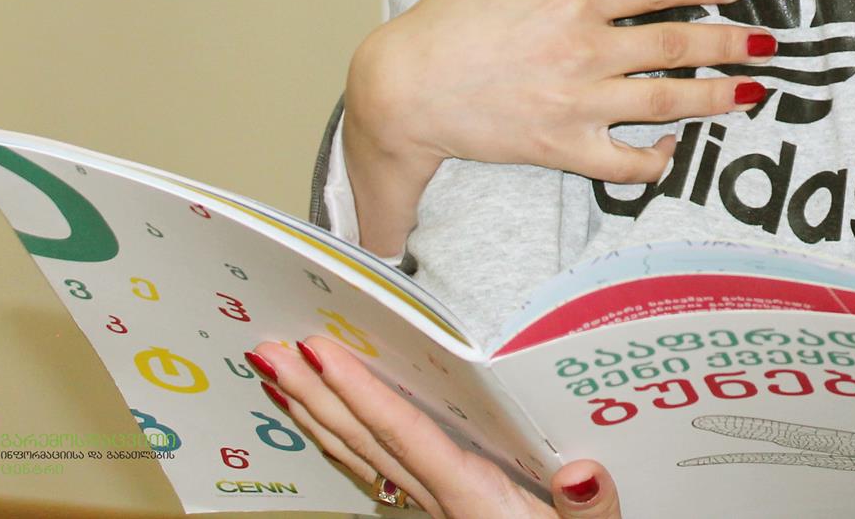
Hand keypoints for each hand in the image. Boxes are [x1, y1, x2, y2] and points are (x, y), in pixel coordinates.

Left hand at [248, 337, 622, 518]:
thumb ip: (588, 509)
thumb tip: (580, 472)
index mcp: (472, 499)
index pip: (406, 436)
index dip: (361, 394)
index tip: (319, 353)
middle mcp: (441, 501)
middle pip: (365, 444)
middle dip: (314, 396)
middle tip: (266, 352)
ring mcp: (434, 506)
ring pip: (361, 458)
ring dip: (316, 416)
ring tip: (275, 379)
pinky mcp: (440, 506)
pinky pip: (375, 470)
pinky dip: (342, 440)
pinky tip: (323, 421)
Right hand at [343, 0, 773, 252]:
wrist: (401, 90)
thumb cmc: (446, 18)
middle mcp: (583, 51)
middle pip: (676, 44)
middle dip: (730, 43)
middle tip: (769, 44)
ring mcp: (576, 103)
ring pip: (665, 102)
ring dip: (715, 98)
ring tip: (752, 92)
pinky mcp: (561, 148)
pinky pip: (624, 162)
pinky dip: (656, 159)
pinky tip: (676, 149)